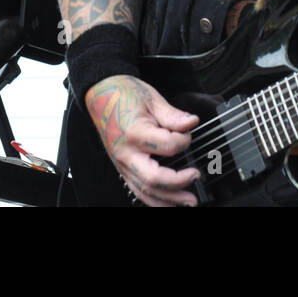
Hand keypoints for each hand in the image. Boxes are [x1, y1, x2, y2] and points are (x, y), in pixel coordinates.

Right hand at [84, 74, 200, 206]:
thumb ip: (173, 115)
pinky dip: (155, 201)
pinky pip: (138, 191)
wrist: (101, 95)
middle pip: (154, 178)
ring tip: (189, 200)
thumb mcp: (152, 99)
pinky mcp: (122, 169)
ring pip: (146, 191)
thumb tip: (192, 123)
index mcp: (134, 132)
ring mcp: (122, 164)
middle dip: (178, 183)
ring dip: (170, 200)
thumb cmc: (125, 95)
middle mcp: (126, 153)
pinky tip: (170, 202)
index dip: (184, 141)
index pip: (167, 146)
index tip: (189, 135)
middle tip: (196, 176)